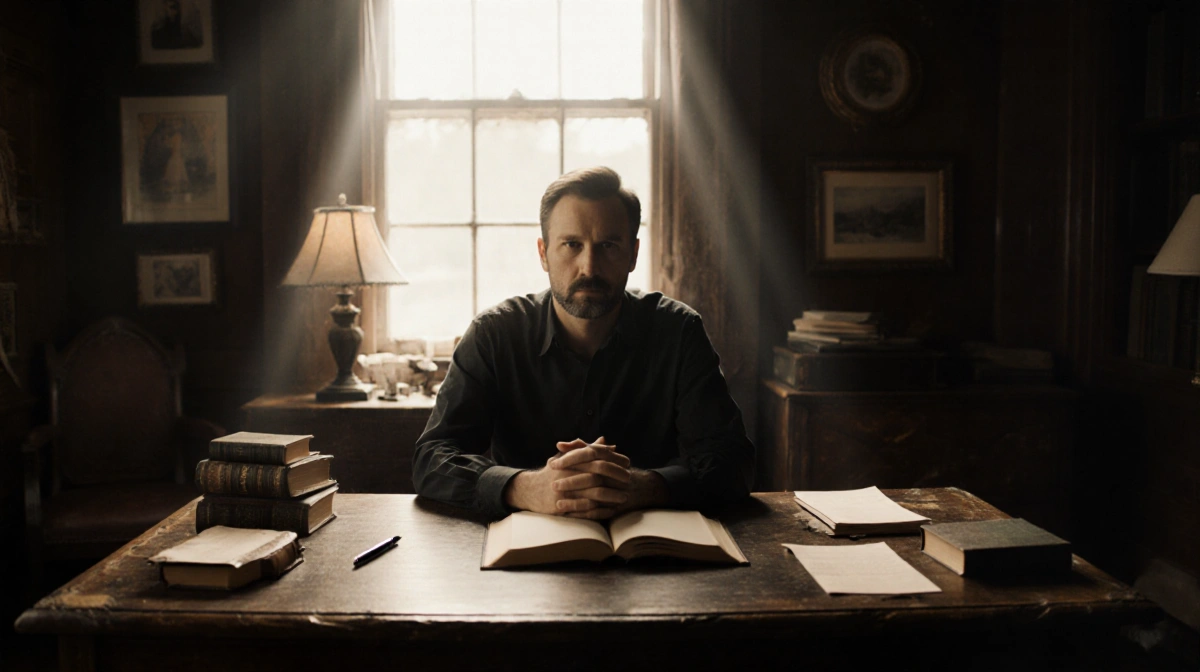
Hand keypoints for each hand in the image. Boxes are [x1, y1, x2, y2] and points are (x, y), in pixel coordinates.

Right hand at [501, 438, 628, 516]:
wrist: (529, 490)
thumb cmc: (552, 472)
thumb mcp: (567, 457)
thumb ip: (586, 449)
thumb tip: (606, 441)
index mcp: (569, 461)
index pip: (595, 459)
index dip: (613, 462)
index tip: (627, 465)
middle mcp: (566, 475)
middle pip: (596, 477)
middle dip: (614, 481)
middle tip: (629, 483)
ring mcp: (563, 492)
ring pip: (592, 495)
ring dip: (611, 497)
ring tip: (623, 498)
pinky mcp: (561, 507)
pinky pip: (585, 510)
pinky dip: (600, 511)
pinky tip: (611, 510)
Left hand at [553, 437, 669, 514]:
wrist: (638, 488)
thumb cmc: (609, 469)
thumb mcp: (597, 456)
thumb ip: (579, 448)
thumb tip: (559, 444)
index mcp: (614, 456)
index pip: (591, 453)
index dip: (571, 458)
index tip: (553, 463)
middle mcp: (620, 472)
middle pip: (595, 474)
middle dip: (572, 479)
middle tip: (552, 484)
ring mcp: (621, 490)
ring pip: (597, 494)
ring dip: (576, 499)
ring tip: (558, 502)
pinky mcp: (619, 506)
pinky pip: (600, 512)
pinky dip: (583, 513)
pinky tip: (568, 515)